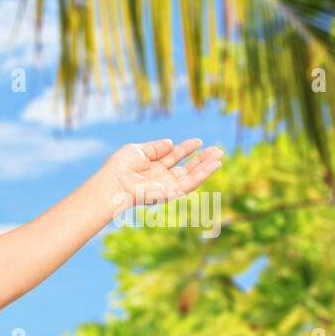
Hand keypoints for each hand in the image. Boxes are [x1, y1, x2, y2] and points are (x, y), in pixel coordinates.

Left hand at [101, 137, 224, 215]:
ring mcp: (167, 186)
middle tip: (217, 149)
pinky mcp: (171, 194)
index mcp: (153, 167)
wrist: (114, 182)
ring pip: (192, 176)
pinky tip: (215, 165)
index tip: (198, 141)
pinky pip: (191, 184)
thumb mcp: (138, 150)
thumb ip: (156, 147)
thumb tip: (171, 143)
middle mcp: (161, 178)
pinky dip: (204, 175)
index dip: (187, 148)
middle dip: (202, 159)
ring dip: (207, 166)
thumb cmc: (120, 167)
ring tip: (220, 155)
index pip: (175, 156)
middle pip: (186, 168)